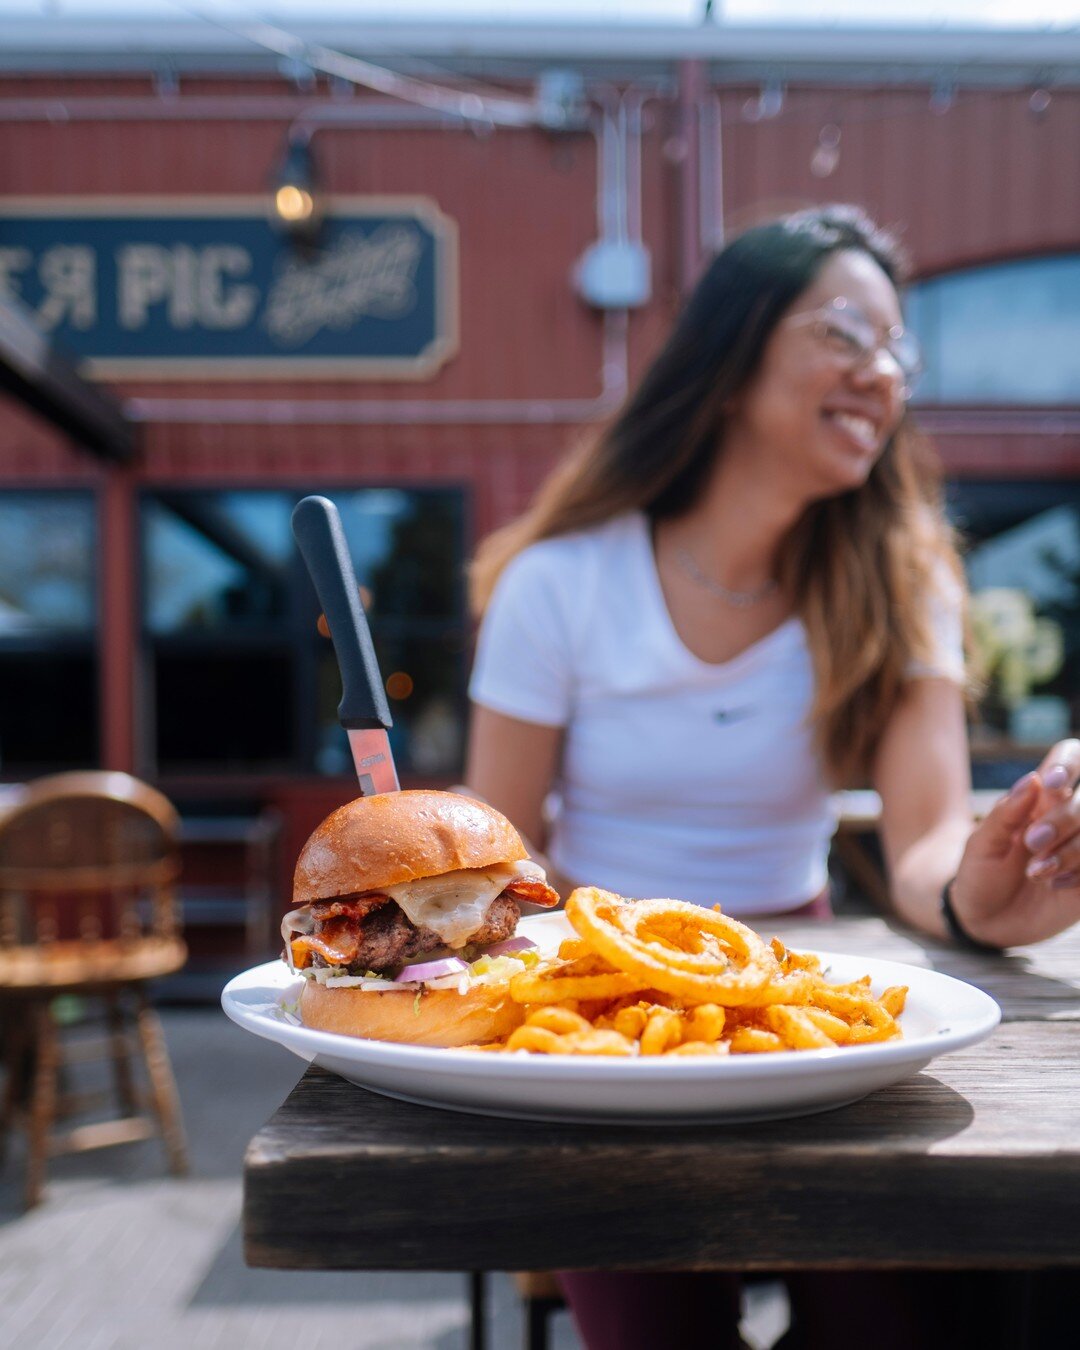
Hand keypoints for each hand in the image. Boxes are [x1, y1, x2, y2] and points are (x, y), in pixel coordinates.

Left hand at [950, 739, 1079, 946]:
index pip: (1071, 758)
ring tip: (1036, 873)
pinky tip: (1055, 886)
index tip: (1052, 783)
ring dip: (1071, 851)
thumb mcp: (981, 844)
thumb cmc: (980, 873)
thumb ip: (1006, 812)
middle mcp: (1068, 817)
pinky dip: (1079, 872)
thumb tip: (1033, 778)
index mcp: (1041, 798)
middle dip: (1064, 819)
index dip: (1069, 763)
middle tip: (1032, 843)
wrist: (986, 922)